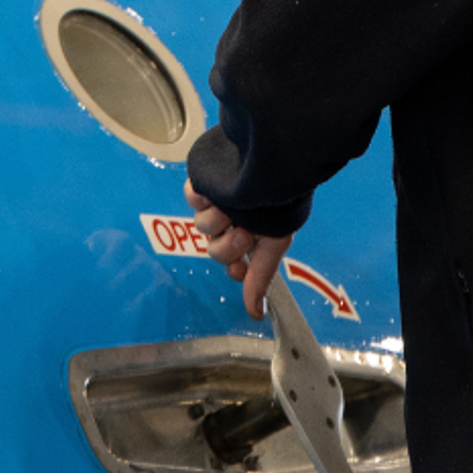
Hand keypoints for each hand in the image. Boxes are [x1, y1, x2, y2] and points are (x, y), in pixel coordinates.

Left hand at [183, 178, 291, 319]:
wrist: (272, 159)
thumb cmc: (280, 198)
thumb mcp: (275, 240)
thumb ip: (261, 277)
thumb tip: (255, 313)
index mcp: (251, 235)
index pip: (232, 263)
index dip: (232, 267)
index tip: (239, 268)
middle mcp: (233, 221)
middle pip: (216, 249)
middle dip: (227, 245)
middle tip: (242, 231)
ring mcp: (217, 201)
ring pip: (202, 225)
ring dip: (216, 218)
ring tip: (230, 204)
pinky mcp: (204, 181)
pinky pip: (192, 197)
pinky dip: (199, 196)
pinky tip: (211, 192)